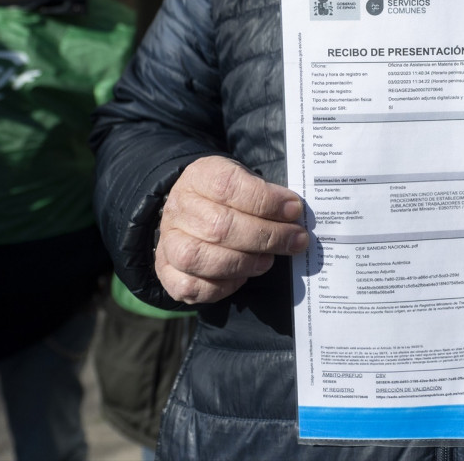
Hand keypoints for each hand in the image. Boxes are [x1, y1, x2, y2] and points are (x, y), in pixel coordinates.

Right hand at [155, 155, 308, 304]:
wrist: (191, 211)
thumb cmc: (229, 197)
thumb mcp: (245, 179)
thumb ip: (266, 194)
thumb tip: (295, 213)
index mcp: (199, 177)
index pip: (228, 186)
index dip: (265, 201)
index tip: (294, 210)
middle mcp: (178, 208)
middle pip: (219, 226)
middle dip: (266, 236)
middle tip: (296, 240)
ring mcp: (169, 241)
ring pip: (200, 258)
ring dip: (243, 262)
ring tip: (268, 260)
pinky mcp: (167, 271)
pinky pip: (190, 286)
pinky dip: (221, 286)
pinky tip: (242, 277)